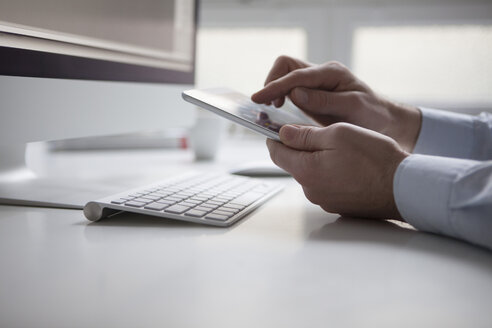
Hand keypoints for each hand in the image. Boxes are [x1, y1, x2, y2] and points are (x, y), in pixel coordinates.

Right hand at [252, 56, 421, 151]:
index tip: (259, 98)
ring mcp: (316, 82)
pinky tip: (279, 111)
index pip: (296, 75)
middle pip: (286, 66)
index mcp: (331, 73)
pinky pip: (289, 88)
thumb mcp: (352, 108)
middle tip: (266, 105)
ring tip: (271, 109)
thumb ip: (324, 100)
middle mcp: (321, 74)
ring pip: (285, 75)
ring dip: (274, 90)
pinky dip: (280, 97)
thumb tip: (295, 93)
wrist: (384, 121)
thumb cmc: (372, 114)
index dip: (275, 86)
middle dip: (272, 82)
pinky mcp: (312, 93)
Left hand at [266, 123, 408, 218]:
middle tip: (316, 132)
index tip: (276, 126)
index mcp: (305, 170)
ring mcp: (324, 200)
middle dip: (300, 147)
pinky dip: (331, 173)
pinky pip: (326, 185)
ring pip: (311, 174)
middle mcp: (310, 189)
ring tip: (340, 149)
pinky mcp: (337, 205)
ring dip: (317, 160)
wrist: (403, 187)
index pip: (276, 152)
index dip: (274, 137)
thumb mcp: (338, 134)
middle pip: (294, 163)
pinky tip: (349, 165)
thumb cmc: (374, 158)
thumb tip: (283, 133)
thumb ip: (306, 135)